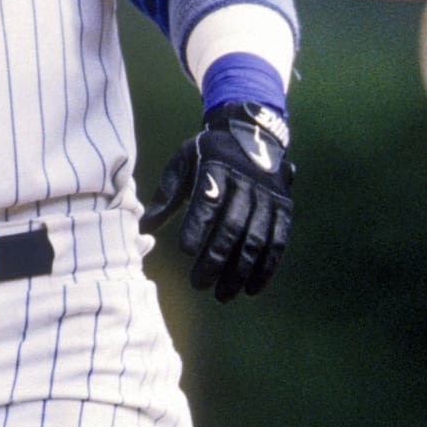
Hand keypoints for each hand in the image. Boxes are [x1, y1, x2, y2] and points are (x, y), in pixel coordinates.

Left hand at [139, 101, 293, 301]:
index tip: (186, 251)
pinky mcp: (283, 207)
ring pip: (256, 239)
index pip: (208, 200)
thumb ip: (167, 194)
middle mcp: (246, 182)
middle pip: (232, 226)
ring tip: (223, 295)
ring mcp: (268, 196)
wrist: (252, 131)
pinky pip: (278, 242)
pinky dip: (266, 268)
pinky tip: (251, 289)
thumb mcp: (184, 161)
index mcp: (217, 168)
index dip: (198, 226)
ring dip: (240, 271)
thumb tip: (143, 227)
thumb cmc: (207, 152)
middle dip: (216, 259)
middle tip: (199, 284)